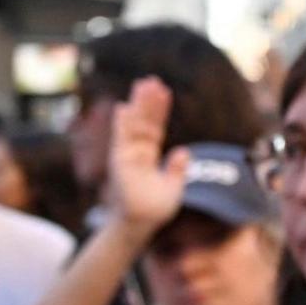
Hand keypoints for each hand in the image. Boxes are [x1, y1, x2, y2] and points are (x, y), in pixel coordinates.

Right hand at [102, 77, 187, 235]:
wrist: (139, 224)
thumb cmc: (154, 209)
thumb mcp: (174, 187)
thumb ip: (178, 169)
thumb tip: (184, 151)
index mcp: (149, 155)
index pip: (155, 128)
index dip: (159, 110)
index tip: (163, 91)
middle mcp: (137, 152)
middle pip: (143, 122)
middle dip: (147, 102)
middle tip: (151, 80)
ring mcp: (128, 156)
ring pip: (133, 126)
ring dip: (137, 106)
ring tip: (141, 85)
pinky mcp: (121, 163)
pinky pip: (121, 140)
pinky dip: (122, 125)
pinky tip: (123, 108)